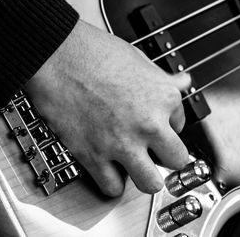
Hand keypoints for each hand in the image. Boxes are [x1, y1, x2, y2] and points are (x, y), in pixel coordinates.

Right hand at [25, 20, 190, 196]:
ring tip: (137, 168)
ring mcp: (122, 143)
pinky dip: (112, 182)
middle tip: (154, 152)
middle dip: (167, 157)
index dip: (167, 125)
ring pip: (151, 184)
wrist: (56, 55)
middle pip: (177, 160)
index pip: (181, 124)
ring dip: (146, 177)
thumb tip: (182, 81)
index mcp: (163, 97)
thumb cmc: (93, 52)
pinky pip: (113, 187)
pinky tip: (109, 170)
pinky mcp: (94, 156)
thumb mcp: (138, 59)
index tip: (157, 124)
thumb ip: (163, 78)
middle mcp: (148, 124)